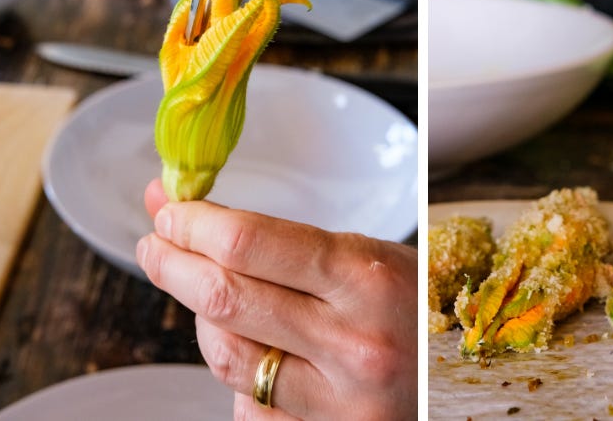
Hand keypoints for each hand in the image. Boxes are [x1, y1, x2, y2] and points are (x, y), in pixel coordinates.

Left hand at [136, 179, 417, 419]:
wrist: (457, 376)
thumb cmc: (414, 306)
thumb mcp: (372, 258)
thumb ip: (288, 243)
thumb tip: (195, 212)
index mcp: (367, 278)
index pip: (250, 242)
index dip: (195, 223)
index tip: (171, 211)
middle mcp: (352, 342)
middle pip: (225, 297)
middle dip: (173, 263)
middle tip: (156, 243)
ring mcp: (338, 400)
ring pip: (227, 355)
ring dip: (200, 318)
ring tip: (199, 289)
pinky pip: (249, 404)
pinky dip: (236, 372)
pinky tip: (245, 345)